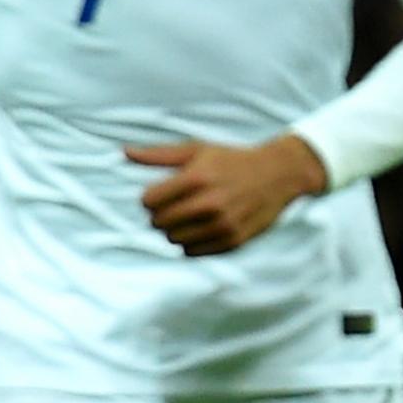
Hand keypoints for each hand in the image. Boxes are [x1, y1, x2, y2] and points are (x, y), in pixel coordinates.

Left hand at [126, 133, 328, 256]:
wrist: (278, 174)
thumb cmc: (232, 160)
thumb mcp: (197, 149)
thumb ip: (159, 154)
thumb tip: (124, 152)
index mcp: (197, 177)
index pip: (149, 201)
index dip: (150, 198)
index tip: (160, 194)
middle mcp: (209, 203)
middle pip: (159, 223)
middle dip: (160, 215)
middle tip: (174, 206)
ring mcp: (222, 224)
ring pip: (173, 240)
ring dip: (174, 230)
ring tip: (188, 216)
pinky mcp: (232, 241)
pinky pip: (192, 252)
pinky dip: (190, 242)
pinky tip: (201, 227)